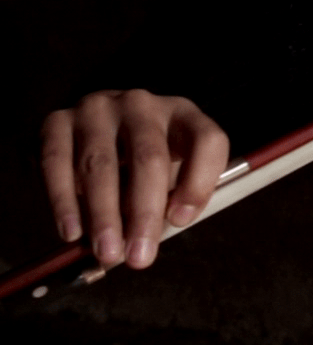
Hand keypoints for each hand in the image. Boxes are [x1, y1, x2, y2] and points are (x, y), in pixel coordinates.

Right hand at [40, 90, 229, 269]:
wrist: (88, 125)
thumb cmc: (139, 156)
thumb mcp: (170, 169)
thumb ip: (174, 195)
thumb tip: (161, 230)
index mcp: (183, 114)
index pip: (206, 140)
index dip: (199, 182)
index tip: (181, 221)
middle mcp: (142, 105)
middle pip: (149, 157)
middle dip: (144, 213)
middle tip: (139, 256)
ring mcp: (98, 108)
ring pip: (101, 163)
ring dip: (104, 214)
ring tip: (107, 251)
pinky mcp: (57, 121)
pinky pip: (57, 163)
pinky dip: (64, 201)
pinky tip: (72, 231)